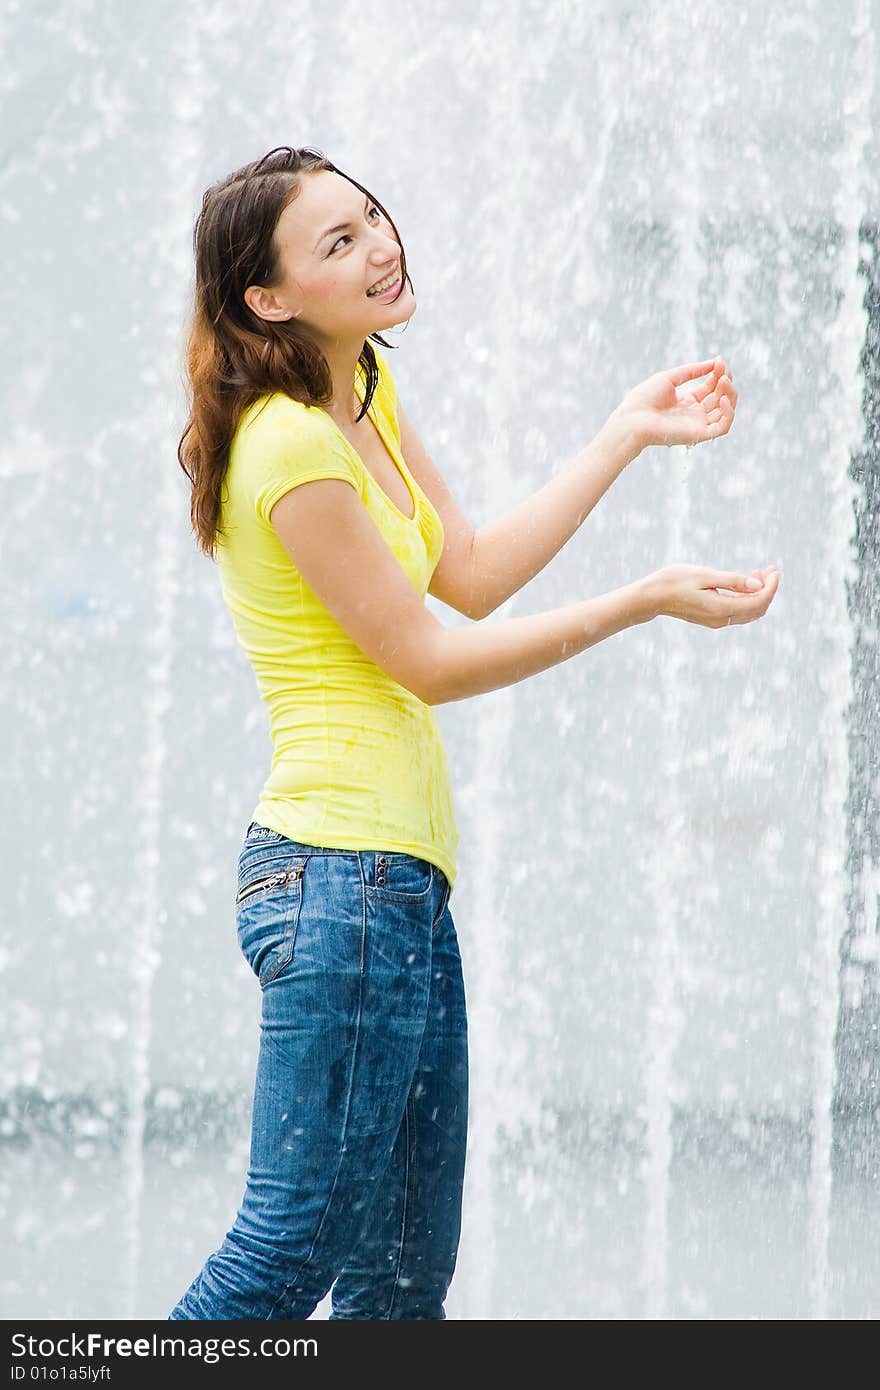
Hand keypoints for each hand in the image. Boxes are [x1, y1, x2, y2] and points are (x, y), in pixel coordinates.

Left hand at [610, 357, 736, 450]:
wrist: (632, 419)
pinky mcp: (699, 435)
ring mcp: (697, 425)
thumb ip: (692, 370)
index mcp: (687, 401)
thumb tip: (714, 362)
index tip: (719, 360)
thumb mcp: (669, 378)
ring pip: (725, 411)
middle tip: (722, 369)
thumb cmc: (644, 399)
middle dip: (725, 381)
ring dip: (730, 394)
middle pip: (720, 397)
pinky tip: (723, 398)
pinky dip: (728, 413)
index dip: (718, 373)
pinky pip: (723, 428)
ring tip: (723, 380)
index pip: (711, 387)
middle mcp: (694, 414)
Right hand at [647, 563, 779, 626]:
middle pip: (757, 609)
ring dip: (758, 593)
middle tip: (769, 569)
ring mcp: (716, 621)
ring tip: (758, 573)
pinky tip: (744, 582)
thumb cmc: (674, 581)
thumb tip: (758, 585)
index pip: (758, 601)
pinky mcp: (712, 618)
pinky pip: (738, 611)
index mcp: (720, 609)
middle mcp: (721, 620)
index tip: (774, 570)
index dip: (771, 586)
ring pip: (749, 612)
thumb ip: (732, 581)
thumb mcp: (705, 576)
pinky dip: (746, 597)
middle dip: (768, 589)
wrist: (651, 597)